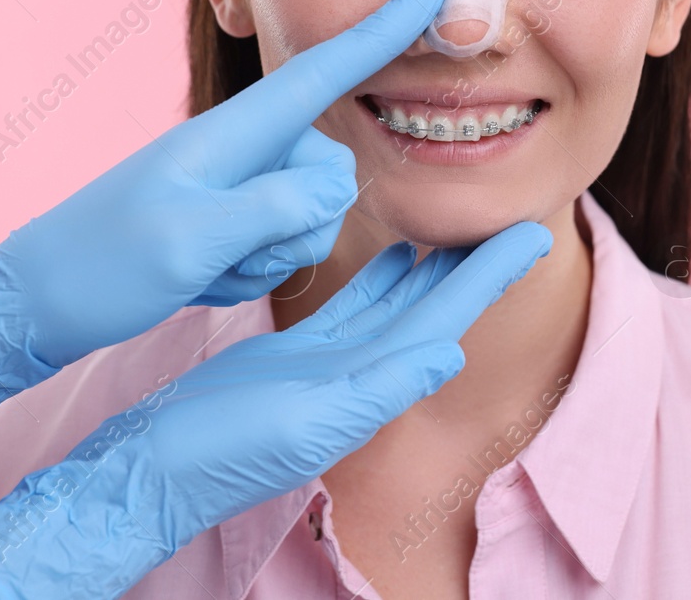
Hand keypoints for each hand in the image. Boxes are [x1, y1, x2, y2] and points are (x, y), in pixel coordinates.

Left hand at [0, 0, 448, 437]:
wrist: (35, 306)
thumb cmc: (101, 267)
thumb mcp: (190, 240)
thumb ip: (275, 207)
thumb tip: (338, 185)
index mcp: (228, 134)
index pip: (321, 73)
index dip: (381, 34)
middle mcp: (239, 151)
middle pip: (329, 168)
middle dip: (300, 221)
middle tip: (230, 252)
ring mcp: (233, 188)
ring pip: (312, 214)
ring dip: (271, 255)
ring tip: (206, 268)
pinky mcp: (228, 224)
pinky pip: (281, 246)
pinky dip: (251, 272)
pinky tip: (202, 281)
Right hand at [0, 221, 552, 599]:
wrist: (155, 470)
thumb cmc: (223, 454)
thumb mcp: (304, 422)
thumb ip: (377, 391)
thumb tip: (449, 357)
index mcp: (372, 388)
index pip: (446, 319)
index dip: (489, 279)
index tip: (536, 236)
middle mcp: (363, 376)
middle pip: (434, 307)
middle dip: (475, 268)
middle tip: (517, 220)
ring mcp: (332, 365)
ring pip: (399, 305)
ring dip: (433, 270)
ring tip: (464, 229)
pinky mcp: (299, 355)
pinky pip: (355, 309)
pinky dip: (381, 283)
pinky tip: (396, 256)